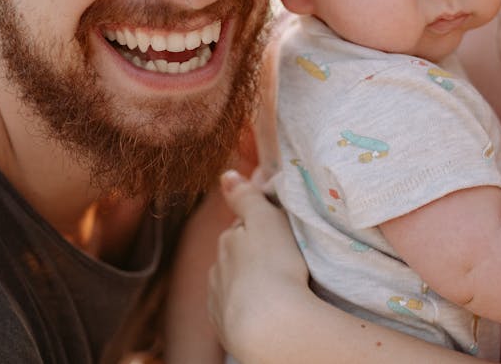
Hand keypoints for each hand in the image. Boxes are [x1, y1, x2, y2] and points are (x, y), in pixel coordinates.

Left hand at [207, 170, 308, 356]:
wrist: (267, 326)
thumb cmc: (273, 267)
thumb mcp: (265, 221)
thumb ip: (246, 196)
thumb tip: (225, 175)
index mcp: (227, 240)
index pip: (242, 227)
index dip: (261, 227)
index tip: (281, 233)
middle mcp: (216, 268)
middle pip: (236, 255)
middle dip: (253, 255)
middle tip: (283, 260)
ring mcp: (218, 299)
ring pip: (234, 282)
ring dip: (250, 282)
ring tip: (276, 287)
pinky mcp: (224, 326)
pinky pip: (235, 309)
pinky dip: (247, 306)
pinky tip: (264, 309)